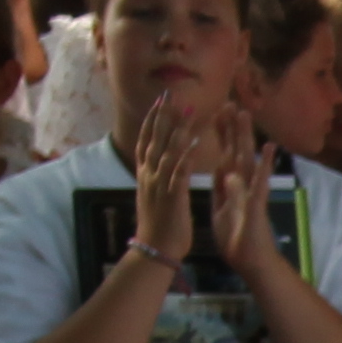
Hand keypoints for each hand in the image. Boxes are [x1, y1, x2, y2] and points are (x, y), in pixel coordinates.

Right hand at [127, 92, 202, 260]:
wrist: (156, 249)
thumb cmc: (158, 225)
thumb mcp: (152, 195)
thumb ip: (153, 178)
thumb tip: (151, 165)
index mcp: (146, 174)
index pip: (148, 141)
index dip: (153, 121)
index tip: (159, 102)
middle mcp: (150, 175)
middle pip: (155, 139)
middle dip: (162, 116)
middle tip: (170, 94)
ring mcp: (160, 184)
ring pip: (167, 151)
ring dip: (176, 129)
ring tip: (186, 110)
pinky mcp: (172, 196)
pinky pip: (179, 172)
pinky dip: (186, 156)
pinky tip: (195, 142)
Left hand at [204, 108, 285, 288]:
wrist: (252, 263)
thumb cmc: (238, 241)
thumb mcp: (222, 211)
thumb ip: (223, 191)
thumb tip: (221, 173)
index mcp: (231, 186)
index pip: (225, 154)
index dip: (221, 134)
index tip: (216, 112)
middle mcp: (243, 185)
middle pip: (237, 150)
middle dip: (233, 127)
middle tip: (230, 102)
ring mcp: (252, 193)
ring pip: (247, 160)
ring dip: (245, 137)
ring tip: (244, 115)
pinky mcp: (256, 204)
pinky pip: (257, 182)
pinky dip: (262, 165)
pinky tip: (266, 149)